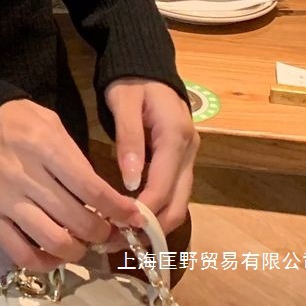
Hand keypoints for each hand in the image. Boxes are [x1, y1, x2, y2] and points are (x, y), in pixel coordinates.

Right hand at [0, 99, 145, 274]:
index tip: (136, 218)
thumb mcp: (50, 123)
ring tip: (85, 244)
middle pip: (77, 220)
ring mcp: (4, 199)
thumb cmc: (16, 120)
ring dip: (79, 250)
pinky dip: (45, 262)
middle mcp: (25, 175)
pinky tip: (55, 253)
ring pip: (53, 242)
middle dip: (104, 232)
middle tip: (111, 232)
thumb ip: (75, 158)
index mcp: (44, 145)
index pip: (91, 188)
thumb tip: (103, 197)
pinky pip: (21, 254)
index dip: (118, 209)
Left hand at [99, 77, 198, 254]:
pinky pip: (173, 192)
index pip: (163, 187)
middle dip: (151, 228)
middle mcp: (189, 151)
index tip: (117, 227)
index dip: (143, 212)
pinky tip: (132, 218)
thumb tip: (130, 183)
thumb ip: (129, 139)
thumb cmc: (131, 80)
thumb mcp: (124, 101)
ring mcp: (188, 157)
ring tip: (120, 235)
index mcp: (176, 136)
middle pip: (177, 203)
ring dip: (154, 223)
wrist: (146, 64)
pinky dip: (156, 210)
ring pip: (178, 202)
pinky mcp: (181, 160)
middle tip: (117, 241)